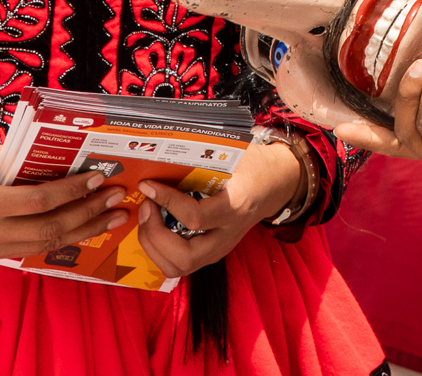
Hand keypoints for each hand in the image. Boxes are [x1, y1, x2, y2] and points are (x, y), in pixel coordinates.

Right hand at [0, 144, 128, 261]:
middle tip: (117, 198)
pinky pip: (32, 247)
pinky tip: (82, 227)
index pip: (40, 201)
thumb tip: (58, 156)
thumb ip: (17, 160)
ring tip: (112, 218)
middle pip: (50, 228)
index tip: (98, 178)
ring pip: (46, 244)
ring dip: (83, 231)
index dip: (73, 191)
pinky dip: (60, 238)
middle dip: (88, 213)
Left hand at [134, 139, 303, 278]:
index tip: (148, 185)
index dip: (167, 202)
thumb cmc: (252, 166)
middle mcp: (226, 236)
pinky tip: (154, 227)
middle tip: (146, 205)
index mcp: (235, 208)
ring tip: (147, 217)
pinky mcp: (211, 253)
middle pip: (185, 257)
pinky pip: (178, 264)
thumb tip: (162, 154)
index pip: (196, 217)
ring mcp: (219, 249)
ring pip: (178, 267)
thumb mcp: (233, 156)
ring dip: (153, 246)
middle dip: (154, 234)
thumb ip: (201, 158)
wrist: (275, 183)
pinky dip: (158, 249)